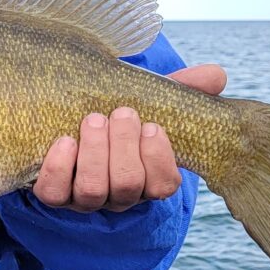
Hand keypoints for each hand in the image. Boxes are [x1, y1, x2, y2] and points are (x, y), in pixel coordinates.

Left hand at [32, 63, 226, 212]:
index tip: (153, 126)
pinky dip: (59, 167)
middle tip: (121, 113)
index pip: (162, 185)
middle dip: (125, 149)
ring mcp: (82, 196)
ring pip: (92, 191)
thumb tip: (217, 74)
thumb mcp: (149, 100)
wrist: (69, 117)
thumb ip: (182, 89)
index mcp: (147, 176)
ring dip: (95, 154)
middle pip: (127, 186)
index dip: (159, 159)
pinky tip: (64, 141)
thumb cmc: (118, 111)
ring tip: (93, 119)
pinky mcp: (52, 191)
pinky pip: (52, 192)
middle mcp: (117, 193)